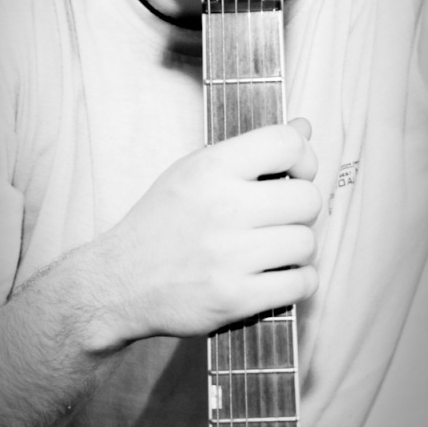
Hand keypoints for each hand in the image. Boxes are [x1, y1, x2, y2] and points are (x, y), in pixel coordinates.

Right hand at [96, 120, 320, 344]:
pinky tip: (277, 276)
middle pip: (307, 198)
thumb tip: (303, 128)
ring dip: (298, 249)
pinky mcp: (234, 297)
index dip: (304, 157)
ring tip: (275, 250)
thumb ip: (250, 151)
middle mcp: (222, 207)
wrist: (120, 281)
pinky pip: (300, 284)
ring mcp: (229, 255)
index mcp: (211, 168)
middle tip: (282, 218)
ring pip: (306, 243)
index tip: (296, 173)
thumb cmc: (161, 223)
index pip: (286, 143)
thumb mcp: (194, 170)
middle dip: (301, 210)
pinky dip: (298, 282)